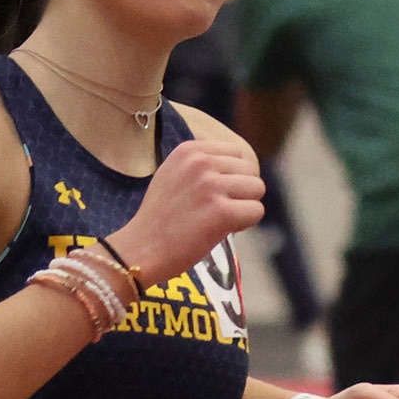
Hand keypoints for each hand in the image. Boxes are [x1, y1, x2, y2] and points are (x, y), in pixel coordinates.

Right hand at [106, 140, 263, 283]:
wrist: (140, 249)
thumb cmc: (159, 218)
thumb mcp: (173, 174)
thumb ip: (202, 164)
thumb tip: (240, 166)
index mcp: (190, 150)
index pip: (237, 153)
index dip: (231, 176)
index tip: (212, 194)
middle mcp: (201, 162)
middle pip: (250, 170)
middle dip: (240, 192)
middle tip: (215, 210)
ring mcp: (211, 186)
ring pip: (257, 189)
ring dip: (244, 207)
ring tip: (218, 219)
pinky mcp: (221, 212)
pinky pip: (256, 211)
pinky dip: (244, 224)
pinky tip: (221, 230)